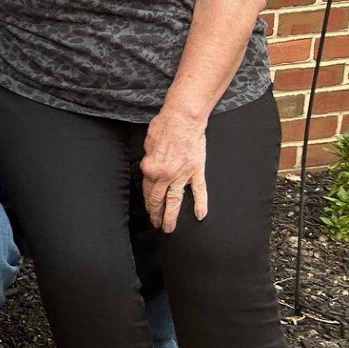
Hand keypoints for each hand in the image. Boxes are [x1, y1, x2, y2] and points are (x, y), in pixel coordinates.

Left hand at [141, 108, 208, 232]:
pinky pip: (199, 190)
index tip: (148, 211)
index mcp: (151, 168)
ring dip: (171, 216)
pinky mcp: (196, 171)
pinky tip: (200, 215)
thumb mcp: (147, 144)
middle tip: (156, 225)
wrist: (183, 119)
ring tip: (169, 228)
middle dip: (156, 214)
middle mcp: (165, 175)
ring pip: (175, 200)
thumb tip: (150, 169)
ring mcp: (182, 175)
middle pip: (159, 199)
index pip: (147, 191)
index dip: (148, 203)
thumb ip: (149, 160)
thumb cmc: (163, 127)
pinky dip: (201, 203)